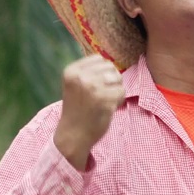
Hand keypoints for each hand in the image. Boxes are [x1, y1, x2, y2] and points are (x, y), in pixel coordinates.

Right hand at [53, 55, 124, 169]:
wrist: (72, 135)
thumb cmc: (77, 110)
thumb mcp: (75, 85)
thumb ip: (89, 72)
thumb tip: (110, 63)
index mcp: (71, 71)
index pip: (99, 59)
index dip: (103, 71)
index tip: (96, 85)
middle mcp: (81, 77)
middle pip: (110, 67)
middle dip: (111, 80)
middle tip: (102, 95)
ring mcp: (93, 88)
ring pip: (118, 78)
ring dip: (116, 90)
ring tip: (105, 101)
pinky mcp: (104, 99)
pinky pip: (122, 92)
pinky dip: (119, 100)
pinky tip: (109, 108)